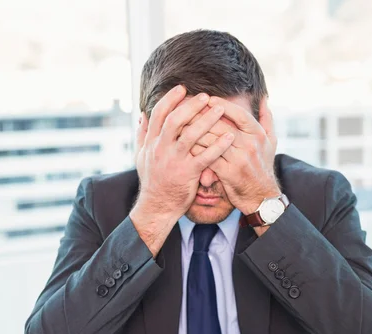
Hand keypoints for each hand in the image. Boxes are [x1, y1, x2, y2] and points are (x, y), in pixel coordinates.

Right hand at [130, 86, 233, 255]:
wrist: (157, 207)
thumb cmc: (152, 181)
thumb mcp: (141, 156)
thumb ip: (142, 135)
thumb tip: (142, 114)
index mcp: (151, 142)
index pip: (159, 114)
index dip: (170, 99)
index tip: (182, 88)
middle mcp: (161, 149)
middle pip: (175, 120)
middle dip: (191, 106)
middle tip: (206, 96)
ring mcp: (174, 161)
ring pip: (190, 135)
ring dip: (206, 120)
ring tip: (220, 110)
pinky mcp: (187, 174)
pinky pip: (205, 157)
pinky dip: (218, 146)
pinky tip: (229, 137)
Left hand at [190, 96, 279, 215]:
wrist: (262, 197)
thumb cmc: (263, 167)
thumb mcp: (271, 142)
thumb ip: (267, 119)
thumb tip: (263, 98)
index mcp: (257, 134)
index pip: (238, 113)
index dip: (222, 104)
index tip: (207, 99)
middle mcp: (249, 145)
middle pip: (221, 125)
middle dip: (202, 116)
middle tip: (187, 109)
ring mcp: (239, 160)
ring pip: (212, 141)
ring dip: (195, 132)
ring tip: (181, 125)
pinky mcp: (229, 174)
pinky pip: (208, 158)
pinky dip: (197, 151)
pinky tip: (186, 146)